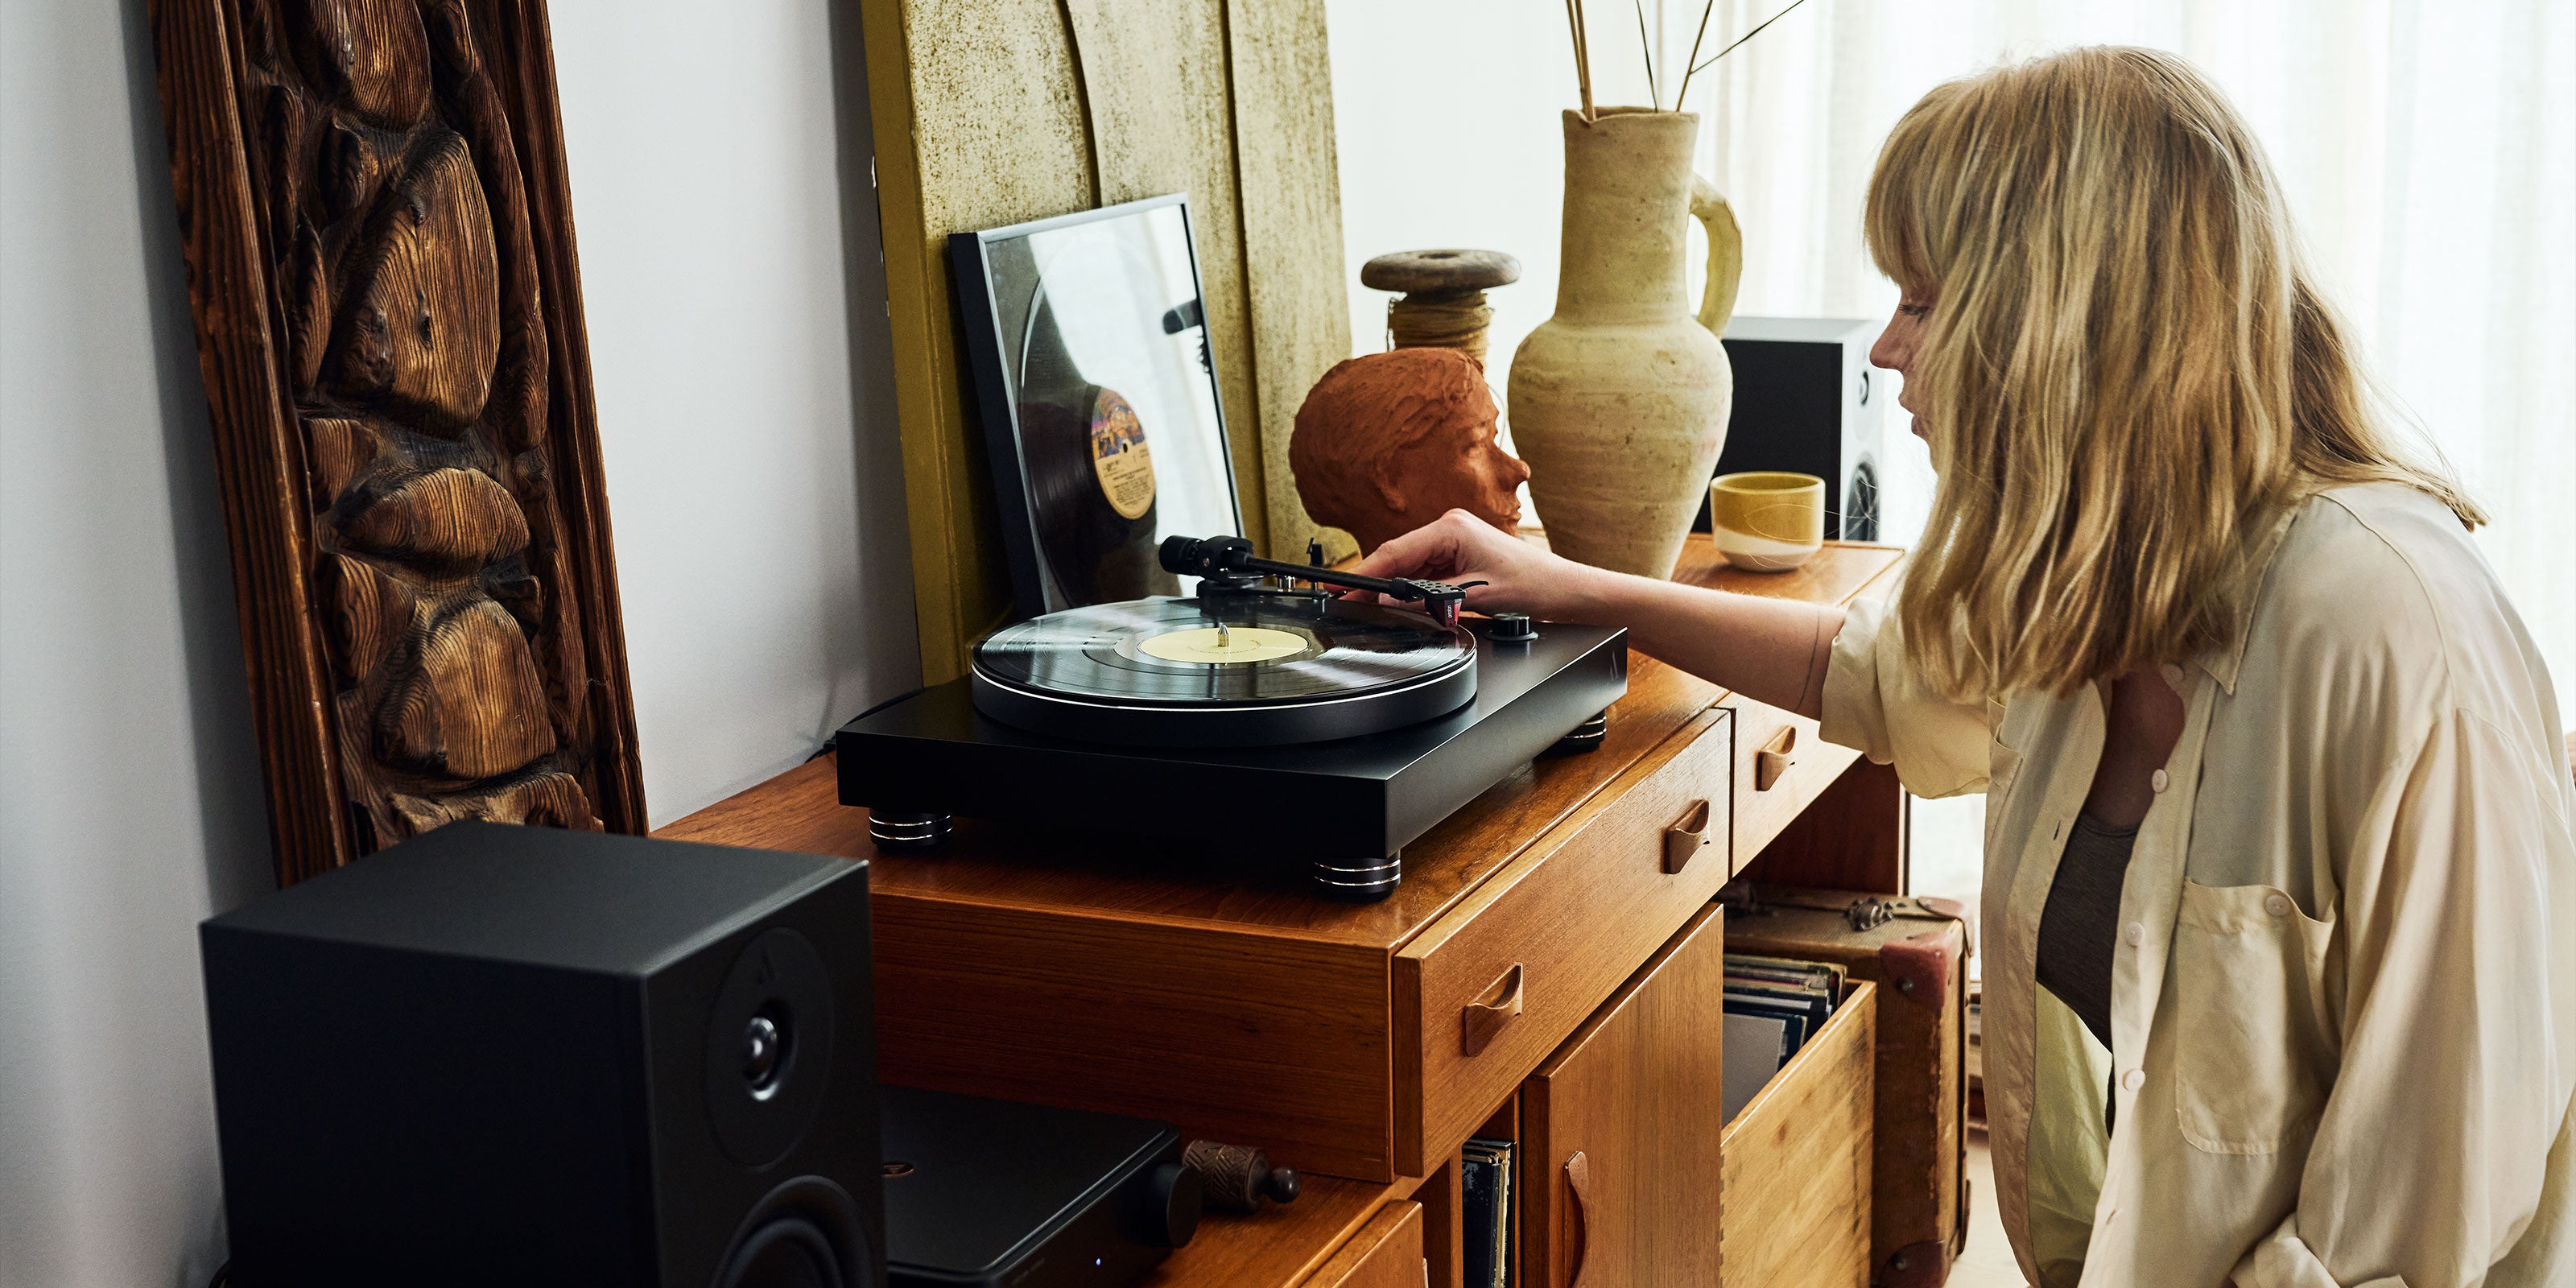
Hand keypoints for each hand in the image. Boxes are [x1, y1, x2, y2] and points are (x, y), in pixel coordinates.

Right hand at [1346, 510, 1605, 621]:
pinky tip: (1398, 601)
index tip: (1342, 587)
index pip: (1396, 551)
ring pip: (1409, 565)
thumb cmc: (1533, 584)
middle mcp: (1450, 527)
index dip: (1366, 572)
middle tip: (1344, 601)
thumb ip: (1427, 597)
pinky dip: (1410, 587)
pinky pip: (1424, 571)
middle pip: (1398, 556)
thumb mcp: (1474, 596)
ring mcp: (1454, 540)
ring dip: (1391, 586)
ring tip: (1366, 605)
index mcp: (1452, 527)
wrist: (1562, 589)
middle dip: (1373, 580)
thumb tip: (1389, 600)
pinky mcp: (1459, 555)